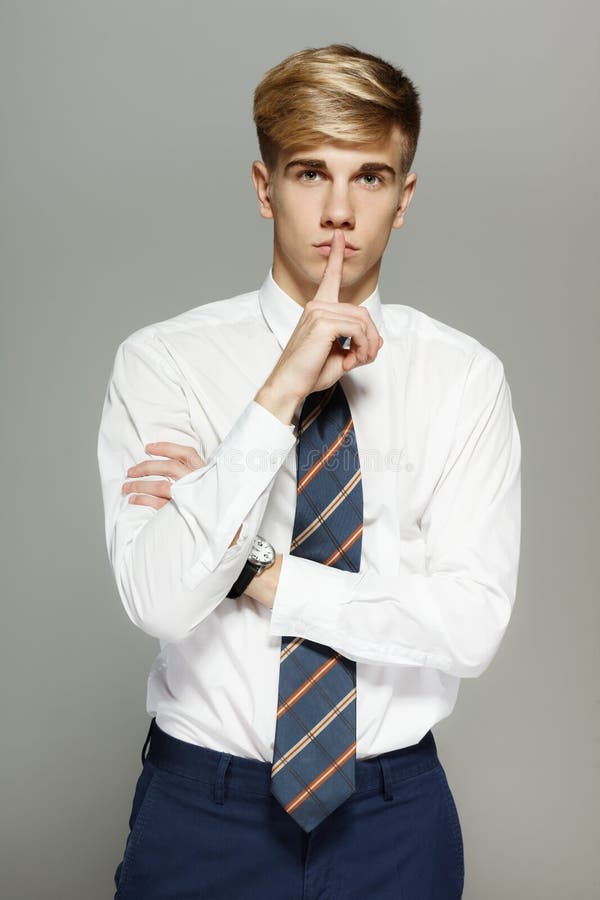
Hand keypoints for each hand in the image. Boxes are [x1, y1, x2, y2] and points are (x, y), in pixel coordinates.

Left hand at [122, 442, 243, 547]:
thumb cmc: (214, 505)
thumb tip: (168, 465)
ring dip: (140, 484)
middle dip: (146, 467)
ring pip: (161, 485)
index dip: (166, 448)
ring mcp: (190, 498)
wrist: (226, 531)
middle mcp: (198, 483)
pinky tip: (133, 499)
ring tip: (126, 486)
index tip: (148, 447)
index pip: (186, 453)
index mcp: (205, 473)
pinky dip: (143, 500)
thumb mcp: (209, 484)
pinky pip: (158, 504)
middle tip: (130, 471)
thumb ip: (194, 475)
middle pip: (169, 467)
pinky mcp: (182, 513)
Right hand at [260, 228, 383, 404]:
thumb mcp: (341, 357)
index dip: (337, 256)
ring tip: (358, 362)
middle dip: (370, 338)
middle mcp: (317, 306)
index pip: (330, 278)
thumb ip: (359, 345)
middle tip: (364, 359)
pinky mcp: (323, 324)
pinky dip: (362, 348)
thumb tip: (379, 339)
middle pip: (361, 312)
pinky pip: (358, 330)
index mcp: (318, 309)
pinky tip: (350, 362)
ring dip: (368, 345)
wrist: (289, 386)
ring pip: (363, 321)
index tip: (340, 236)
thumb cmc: (309, 373)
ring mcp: (318, 313)